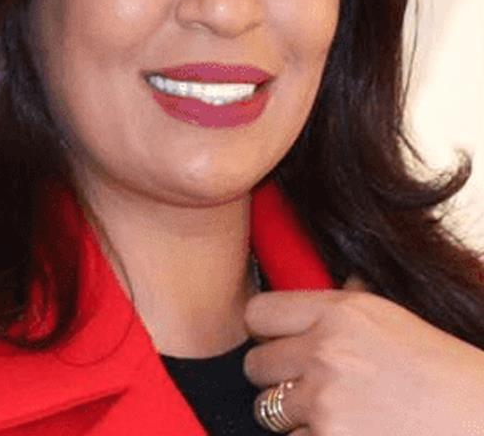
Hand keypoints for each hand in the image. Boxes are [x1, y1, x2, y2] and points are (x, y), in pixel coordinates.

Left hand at [244, 275, 483, 434]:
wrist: (479, 419)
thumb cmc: (441, 371)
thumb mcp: (390, 317)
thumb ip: (343, 306)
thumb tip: (312, 296)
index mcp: (340, 313)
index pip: (258, 313)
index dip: (264, 332)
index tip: (276, 342)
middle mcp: (326, 352)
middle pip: (255, 365)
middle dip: (274, 378)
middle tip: (304, 385)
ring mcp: (326, 403)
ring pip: (269, 411)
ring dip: (292, 418)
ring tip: (334, 415)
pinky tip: (346, 433)